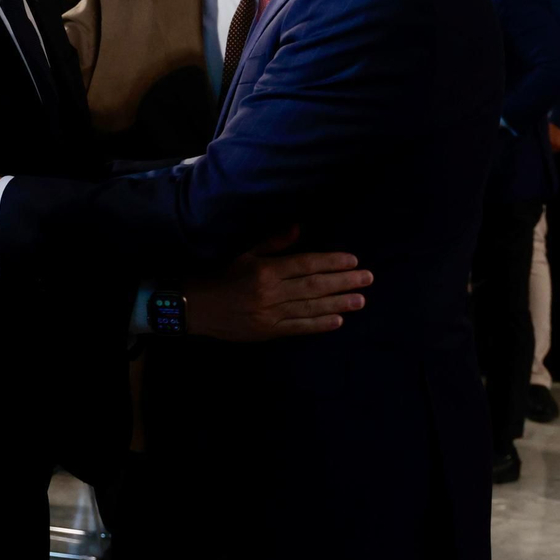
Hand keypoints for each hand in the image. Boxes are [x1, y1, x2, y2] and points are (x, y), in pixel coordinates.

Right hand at [185, 228, 370, 341]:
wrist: (191, 307)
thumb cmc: (216, 275)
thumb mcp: (241, 253)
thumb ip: (271, 242)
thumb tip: (298, 228)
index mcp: (264, 271)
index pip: (305, 265)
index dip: (331, 263)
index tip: (353, 261)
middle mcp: (270, 293)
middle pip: (314, 286)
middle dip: (344, 282)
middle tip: (368, 279)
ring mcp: (269, 315)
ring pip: (310, 308)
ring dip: (338, 303)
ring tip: (361, 300)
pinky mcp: (266, 332)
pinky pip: (298, 328)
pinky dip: (318, 324)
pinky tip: (337, 320)